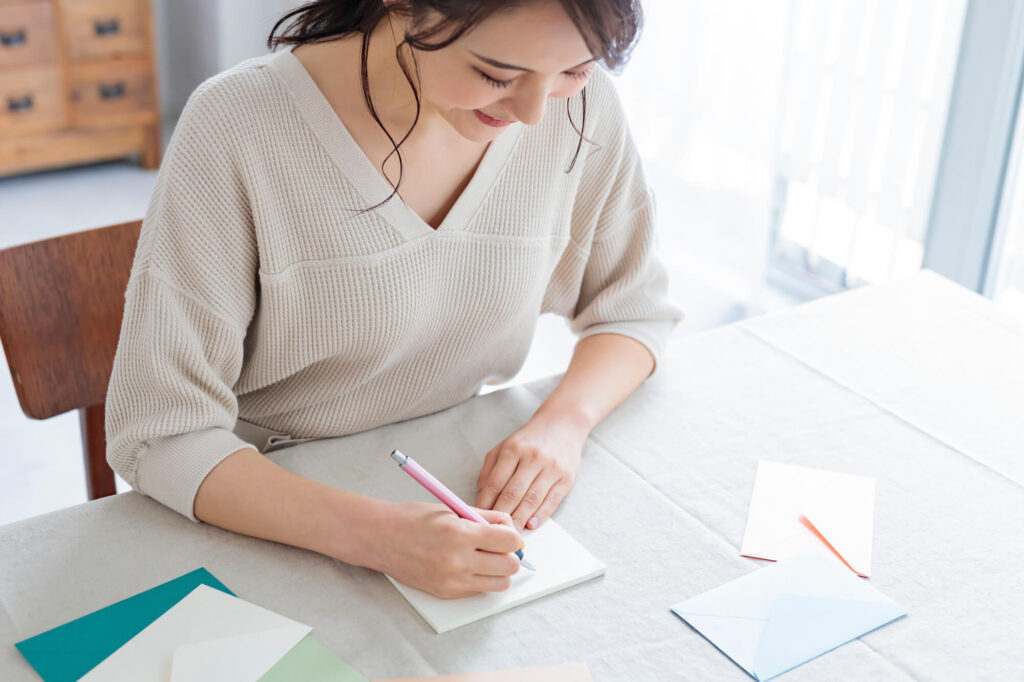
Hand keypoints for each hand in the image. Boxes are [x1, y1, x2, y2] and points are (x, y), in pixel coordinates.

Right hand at [365, 502, 523, 598]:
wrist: (381, 538)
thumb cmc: (413, 519)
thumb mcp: (452, 509)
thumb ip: (484, 517)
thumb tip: (509, 526)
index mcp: (461, 533)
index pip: (509, 541)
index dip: (514, 536)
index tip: (508, 534)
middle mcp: (458, 560)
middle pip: (510, 566)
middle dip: (510, 555)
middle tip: (499, 547)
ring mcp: (452, 581)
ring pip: (499, 584)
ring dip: (499, 571)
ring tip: (486, 558)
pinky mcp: (446, 593)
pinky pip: (478, 590)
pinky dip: (480, 579)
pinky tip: (468, 566)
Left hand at [475, 412, 586, 530]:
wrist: (563, 424)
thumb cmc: (529, 439)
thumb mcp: (504, 446)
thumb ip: (490, 469)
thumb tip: (481, 496)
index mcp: (513, 449)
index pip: (495, 482)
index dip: (485, 503)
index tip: (479, 517)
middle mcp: (533, 458)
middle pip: (513, 494)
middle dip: (502, 515)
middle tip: (493, 531)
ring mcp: (551, 468)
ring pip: (532, 500)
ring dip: (519, 519)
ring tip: (510, 533)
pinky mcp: (566, 478)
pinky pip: (551, 501)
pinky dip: (540, 515)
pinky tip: (531, 525)